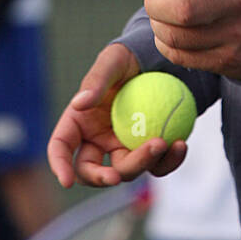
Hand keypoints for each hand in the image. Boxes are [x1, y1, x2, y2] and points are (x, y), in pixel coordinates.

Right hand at [47, 41, 188, 187]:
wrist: (159, 61)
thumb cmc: (130, 57)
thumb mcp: (114, 60)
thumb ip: (96, 81)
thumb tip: (79, 104)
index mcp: (79, 122)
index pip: (61, 146)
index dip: (59, 166)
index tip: (66, 181)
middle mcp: (98, 140)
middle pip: (92, 170)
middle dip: (102, 177)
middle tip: (117, 176)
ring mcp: (124, 147)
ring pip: (128, 170)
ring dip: (144, 163)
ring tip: (164, 143)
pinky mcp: (149, 149)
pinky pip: (157, 164)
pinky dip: (169, 160)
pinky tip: (181, 145)